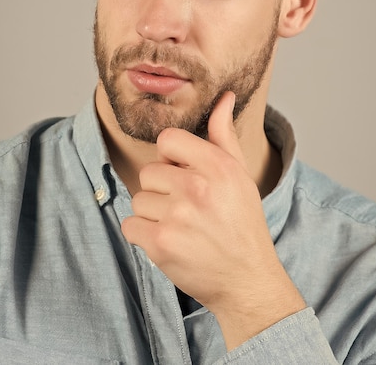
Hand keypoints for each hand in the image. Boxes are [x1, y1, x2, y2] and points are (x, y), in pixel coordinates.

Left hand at [121, 92, 304, 348]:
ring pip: (139, 199)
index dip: (172, 159)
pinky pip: (130, 225)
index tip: (184, 175)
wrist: (246, 279)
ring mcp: (176, 216)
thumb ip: (224, 134)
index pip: (167, 140)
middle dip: (162, 190)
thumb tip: (224, 97)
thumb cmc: (242, 223)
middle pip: (149, 172)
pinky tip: (168, 241)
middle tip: (187, 208)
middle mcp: (196, 187)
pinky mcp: (160, 243)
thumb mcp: (240, 174)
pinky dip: (143, 235)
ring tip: (181, 227)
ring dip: (153, 214)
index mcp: (217, 166)